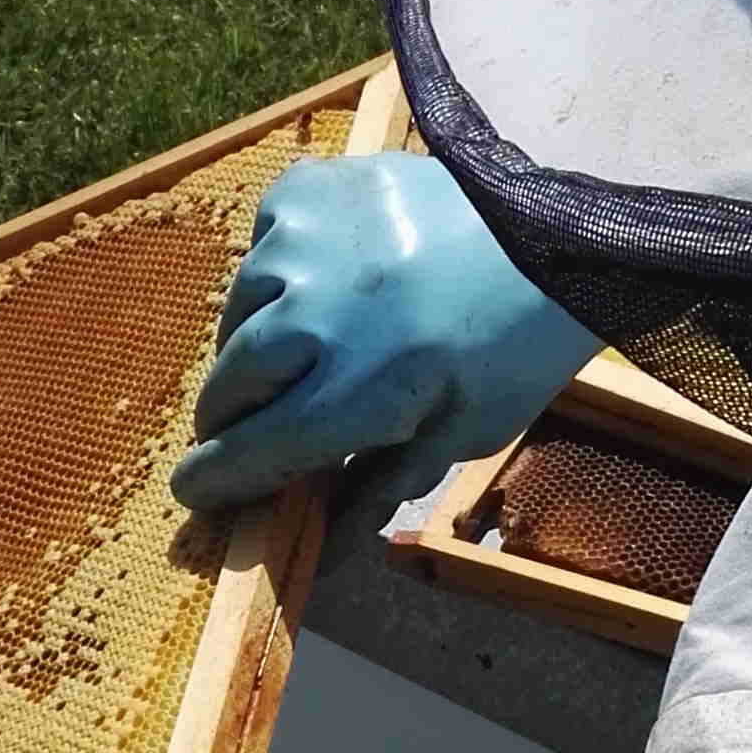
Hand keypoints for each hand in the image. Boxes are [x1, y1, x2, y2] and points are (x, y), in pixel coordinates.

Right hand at [173, 153, 598, 511]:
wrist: (558, 235)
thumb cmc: (516, 349)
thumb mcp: (460, 434)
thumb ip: (377, 486)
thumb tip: (320, 562)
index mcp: (359, 390)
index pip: (251, 448)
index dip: (214, 477)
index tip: (193, 490)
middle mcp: (315, 316)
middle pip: (230, 383)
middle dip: (231, 415)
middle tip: (255, 422)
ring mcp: (303, 244)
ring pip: (238, 314)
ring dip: (255, 342)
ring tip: (303, 345)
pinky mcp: (306, 190)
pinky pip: (261, 247)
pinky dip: (279, 272)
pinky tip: (326, 280)